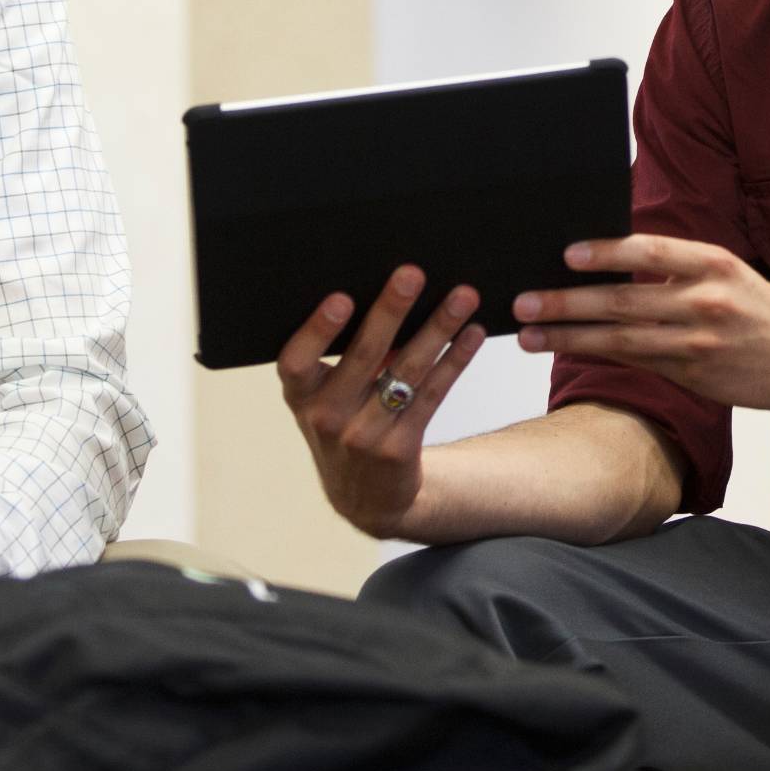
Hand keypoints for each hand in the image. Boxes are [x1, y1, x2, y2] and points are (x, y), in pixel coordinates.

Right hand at [277, 266, 485, 537]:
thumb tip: (392, 291)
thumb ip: (345, 355)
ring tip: (463, 296)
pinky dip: (455, 361)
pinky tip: (473, 334)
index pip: (297, 361)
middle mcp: (326, 418)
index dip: (317, 330)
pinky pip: (432, 396)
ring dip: (437, 329)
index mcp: (300, 396)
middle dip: (390, 311)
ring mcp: (363, 437)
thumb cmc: (344, 421)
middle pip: (363, 357)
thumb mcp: (327, 396)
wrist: (365, 496)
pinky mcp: (399, 449)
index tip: (342, 297)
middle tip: (413, 274)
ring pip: (406, 373)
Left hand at [515, 235, 769, 409]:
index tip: (565, 253)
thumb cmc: (765, 311)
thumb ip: (677, 268)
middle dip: (567, 301)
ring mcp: (698, 342)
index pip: (648, 250)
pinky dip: (599, 355)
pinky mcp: (694, 375)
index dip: (604, 252)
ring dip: (570, 336)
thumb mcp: (728, 272)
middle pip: (623, 299)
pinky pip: (636, 363)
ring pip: (621, 338)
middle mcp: (704, 299)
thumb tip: (615, 260)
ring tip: (530, 334)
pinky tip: (569, 350)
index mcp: (712, 263)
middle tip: (524, 301)